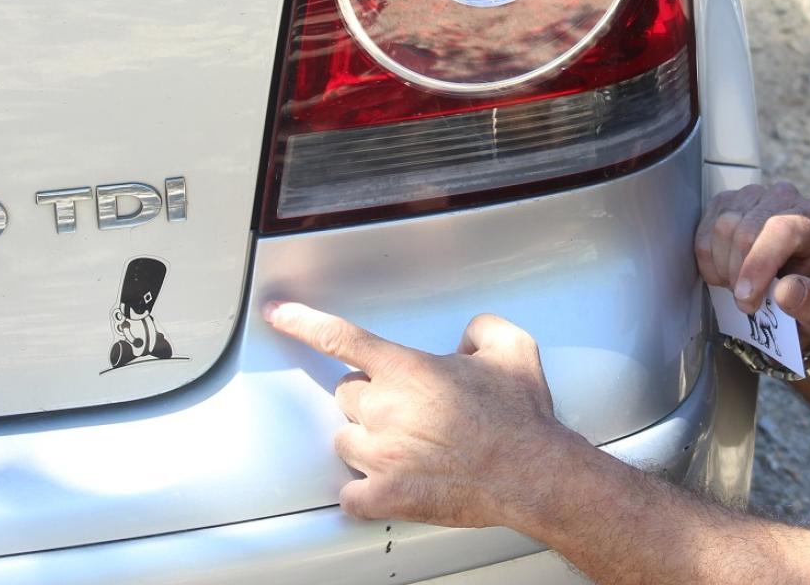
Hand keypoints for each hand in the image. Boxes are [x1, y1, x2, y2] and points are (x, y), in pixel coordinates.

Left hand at [263, 302, 585, 528]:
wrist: (532, 473)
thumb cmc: (521, 417)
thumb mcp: (511, 348)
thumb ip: (480, 328)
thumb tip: (466, 336)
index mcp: (407, 370)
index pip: (340, 337)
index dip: (302, 321)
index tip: (278, 313)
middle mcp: (385, 409)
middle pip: (345, 393)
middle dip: (370, 396)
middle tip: (407, 407)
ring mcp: (381, 455)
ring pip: (344, 440)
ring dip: (366, 439)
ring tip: (406, 445)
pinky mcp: (387, 495)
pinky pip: (350, 494)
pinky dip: (363, 491)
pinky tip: (386, 484)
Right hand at [694, 182, 809, 348]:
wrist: (786, 287)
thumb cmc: (803, 296)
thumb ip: (809, 305)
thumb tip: (785, 292)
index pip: (782, 229)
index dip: (758, 264)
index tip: (746, 299)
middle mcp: (786, 197)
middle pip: (747, 230)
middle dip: (739, 274)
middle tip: (745, 302)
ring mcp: (753, 195)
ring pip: (722, 228)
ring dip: (723, 268)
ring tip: (738, 286)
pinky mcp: (726, 201)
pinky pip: (704, 230)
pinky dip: (708, 260)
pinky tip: (724, 273)